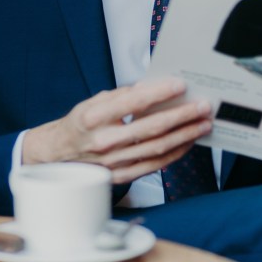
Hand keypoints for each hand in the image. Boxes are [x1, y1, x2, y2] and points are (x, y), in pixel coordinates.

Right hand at [21, 78, 211, 183]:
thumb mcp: (92, 102)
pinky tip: (187, 142)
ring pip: (157, 148)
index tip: (180, 84)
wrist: (58, 155)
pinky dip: (174, 154)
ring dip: (184, 135)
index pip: (133, 102)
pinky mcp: (120, 176)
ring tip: (202, 124)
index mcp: (94, 117)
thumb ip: (122, 96)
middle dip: (182, 116)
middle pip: (151, 128)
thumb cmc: (79, 125)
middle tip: (202, 106)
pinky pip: (154, 166)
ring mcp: (113, 162)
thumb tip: (152, 87)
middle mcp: (104, 141)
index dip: (159, 93)